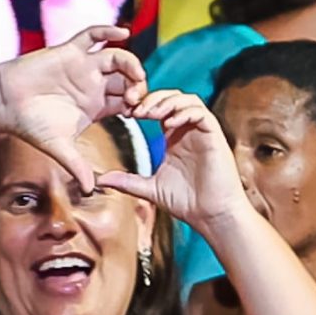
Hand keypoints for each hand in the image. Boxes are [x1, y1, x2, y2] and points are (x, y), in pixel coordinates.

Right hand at [0, 26, 146, 191]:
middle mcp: (94, 85)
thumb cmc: (30, 124)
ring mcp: (83, 66)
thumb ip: (77, 166)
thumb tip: (91, 190)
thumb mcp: (59, 147)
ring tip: (135, 74)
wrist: (6, 103)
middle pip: (127, 79)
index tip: (141, 114)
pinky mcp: (70, 51)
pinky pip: (93, 35)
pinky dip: (109, 30)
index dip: (138, 105)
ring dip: (131, 64)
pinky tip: (122, 33)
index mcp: (96, 106)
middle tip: (137, 98)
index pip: (127, 102)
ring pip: (117, 58)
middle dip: (138, 86)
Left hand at [97, 91, 248, 227]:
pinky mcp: (214, 136)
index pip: (159, 109)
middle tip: (136, 110)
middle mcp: (188, 132)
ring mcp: (202, 133)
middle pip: (172, 98)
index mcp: (174, 139)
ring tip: (151, 114)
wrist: (211, 216)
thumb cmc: (187, 203)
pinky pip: (201, 113)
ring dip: (168, 102)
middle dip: (153, 99)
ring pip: (188, 100)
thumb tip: (101, 180)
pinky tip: (169, 124)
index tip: (126, 114)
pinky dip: (184, 112)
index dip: (143, 106)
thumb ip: (127, 181)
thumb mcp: (149, 189)